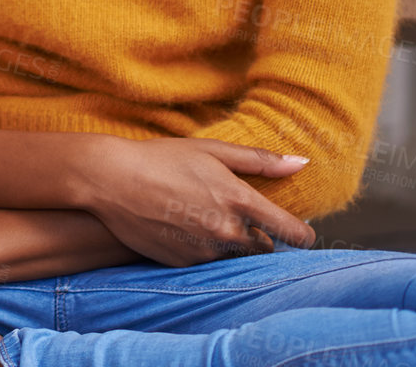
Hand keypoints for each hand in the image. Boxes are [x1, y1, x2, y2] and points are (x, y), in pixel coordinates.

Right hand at [73, 135, 316, 266]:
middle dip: (257, 234)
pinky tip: (182, 227)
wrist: (111, 181)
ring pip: (234, 256)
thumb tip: (302, 164)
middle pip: (264, 247)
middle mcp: (228, 233)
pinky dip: (203, 249)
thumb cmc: (163, 158)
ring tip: (201, 216)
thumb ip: (260, 161)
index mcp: (241, 201)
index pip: (292, 232)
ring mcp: (205, 252)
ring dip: (229, 243)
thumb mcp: (212, 150)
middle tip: (233, 212)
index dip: (303, 234)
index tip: (304, 233)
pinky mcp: (185, 265)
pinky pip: (207, 262)